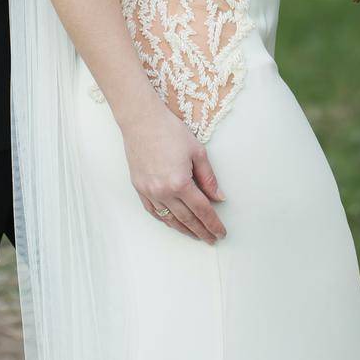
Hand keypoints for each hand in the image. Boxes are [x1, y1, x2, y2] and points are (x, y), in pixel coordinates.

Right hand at [120, 100, 226, 244]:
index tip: (220, 233)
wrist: (141, 120)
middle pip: (187, 219)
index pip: (201, 210)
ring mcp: (149, 191)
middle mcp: (163, 191)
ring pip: (169, 219)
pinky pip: (153, 211)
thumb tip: (218, 198)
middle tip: (211, 239)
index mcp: (180, 182)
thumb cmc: (169, 130)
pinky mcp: (139, 188)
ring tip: (195, 235)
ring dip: (184, 230)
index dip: (213, 224)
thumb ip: (209, 178)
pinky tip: (173, 223)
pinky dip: (165, 220)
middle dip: (201, 231)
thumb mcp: (197, 151)